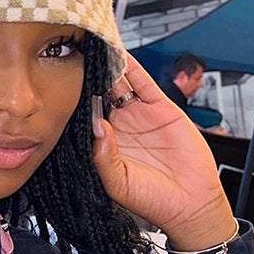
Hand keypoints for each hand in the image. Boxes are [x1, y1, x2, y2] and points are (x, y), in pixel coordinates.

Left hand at [91, 54, 235, 249]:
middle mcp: (119, 128)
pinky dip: (133, 68)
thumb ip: (104, 156)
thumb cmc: (151, 200)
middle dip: (88, 79)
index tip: (64, 87)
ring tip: (94, 51)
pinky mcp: (160, 108)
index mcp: (104, 145)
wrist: (189, 202)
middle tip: (75, 59)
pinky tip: (120, 56)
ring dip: (107, 69)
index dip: (76, 102)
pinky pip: (143, 83)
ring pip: (119, 85)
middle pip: (99, 95)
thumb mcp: (118, 183)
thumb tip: (98, 126)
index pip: (85, 117)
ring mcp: (139, 116)